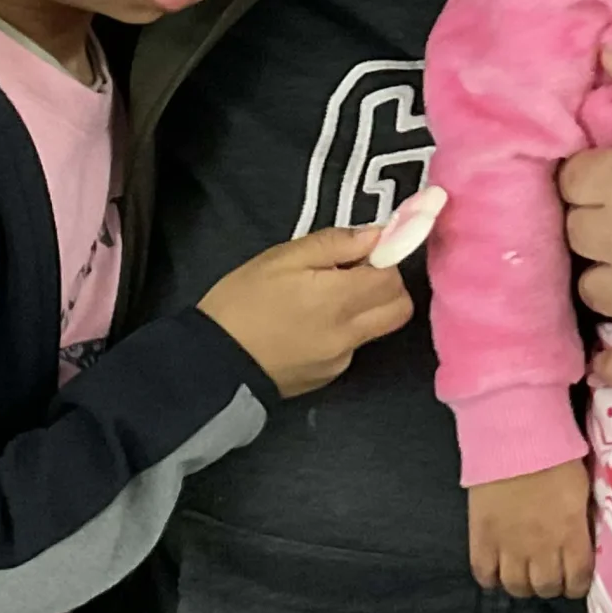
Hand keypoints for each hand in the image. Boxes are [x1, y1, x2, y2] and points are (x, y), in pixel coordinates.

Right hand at [198, 226, 413, 397]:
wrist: (212, 362)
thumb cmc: (241, 301)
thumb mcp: (281, 258)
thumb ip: (333, 244)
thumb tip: (375, 235)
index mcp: (339, 299)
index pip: (393, 279)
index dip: (385, 260)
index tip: (362, 253)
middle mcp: (349, 334)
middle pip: (399, 309)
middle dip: (388, 287)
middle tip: (355, 274)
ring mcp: (340, 360)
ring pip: (378, 329)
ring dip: (367, 310)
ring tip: (326, 299)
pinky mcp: (328, 377)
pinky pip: (352, 348)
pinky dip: (343, 332)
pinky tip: (308, 325)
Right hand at [468, 460, 594, 598]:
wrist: (514, 436)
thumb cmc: (556, 454)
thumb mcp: (582, 489)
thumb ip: (582, 521)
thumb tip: (583, 541)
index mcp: (571, 533)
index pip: (577, 580)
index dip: (576, 584)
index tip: (573, 577)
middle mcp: (541, 547)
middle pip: (546, 588)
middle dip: (550, 584)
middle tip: (548, 572)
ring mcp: (508, 545)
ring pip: (516, 587)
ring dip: (523, 584)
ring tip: (523, 572)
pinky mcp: (482, 537)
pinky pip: (484, 574)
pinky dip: (491, 578)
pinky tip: (497, 568)